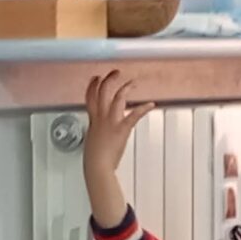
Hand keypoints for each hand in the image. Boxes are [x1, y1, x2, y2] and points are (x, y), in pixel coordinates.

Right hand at [82, 70, 150, 226]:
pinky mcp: (121, 129)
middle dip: (110, 79)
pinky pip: (134, 115)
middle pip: (103, 91)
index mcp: (93, 120)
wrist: (97, 167)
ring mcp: (111, 122)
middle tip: (116, 72)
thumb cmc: (94, 159)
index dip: (93, 85)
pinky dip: (144, 108)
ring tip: (132, 82)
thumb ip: (96, 132)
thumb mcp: (91, 140)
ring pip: (117, 98)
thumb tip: (99, 133)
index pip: (90, 97)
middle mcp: (101, 118)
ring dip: (126, 87)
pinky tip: (151, 104)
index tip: (97, 77)